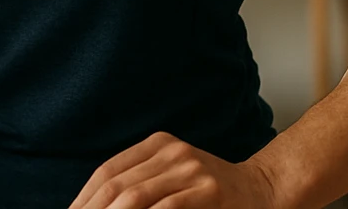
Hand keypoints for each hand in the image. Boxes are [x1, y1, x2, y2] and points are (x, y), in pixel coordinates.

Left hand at [70, 133, 278, 208]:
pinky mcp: (207, 189)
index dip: (83, 199)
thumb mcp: (174, 177)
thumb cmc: (212, 193)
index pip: (107, 171)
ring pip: (135, 197)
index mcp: (158, 144)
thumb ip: (141, 185)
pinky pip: (166, 207)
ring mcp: (191, 168)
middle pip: (116, 184)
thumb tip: (97, 206)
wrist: (263, 191)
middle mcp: (172, 151)